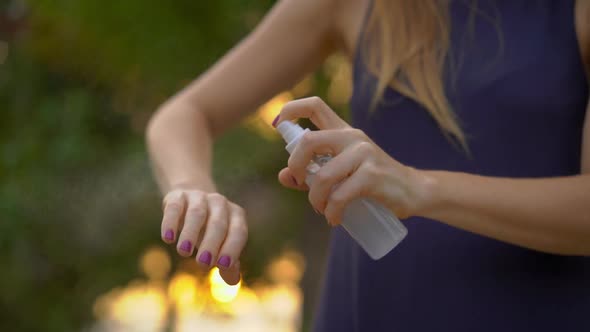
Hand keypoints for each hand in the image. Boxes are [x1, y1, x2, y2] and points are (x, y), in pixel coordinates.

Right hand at [160, 188, 246, 284]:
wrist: (190, 202)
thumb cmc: (210, 231)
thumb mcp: (221, 245)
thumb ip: (228, 264)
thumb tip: (233, 281)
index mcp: (236, 215)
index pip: (238, 232)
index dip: (232, 248)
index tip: (223, 266)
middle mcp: (220, 203)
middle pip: (218, 224)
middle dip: (211, 244)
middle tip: (203, 264)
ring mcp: (199, 197)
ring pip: (197, 214)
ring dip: (190, 234)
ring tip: (183, 252)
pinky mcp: (178, 196)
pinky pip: (175, 207)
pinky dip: (171, 223)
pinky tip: (168, 239)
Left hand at [275, 97, 430, 224]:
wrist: (412, 191)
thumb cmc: (372, 182)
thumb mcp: (341, 173)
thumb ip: (312, 174)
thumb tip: (283, 176)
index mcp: (342, 131)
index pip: (315, 106)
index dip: (291, 109)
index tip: (278, 124)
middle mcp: (352, 137)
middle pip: (309, 140)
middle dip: (296, 166)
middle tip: (301, 183)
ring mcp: (363, 154)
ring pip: (322, 177)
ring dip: (315, 200)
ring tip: (322, 210)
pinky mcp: (372, 175)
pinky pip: (340, 195)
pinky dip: (332, 212)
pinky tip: (335, 219)